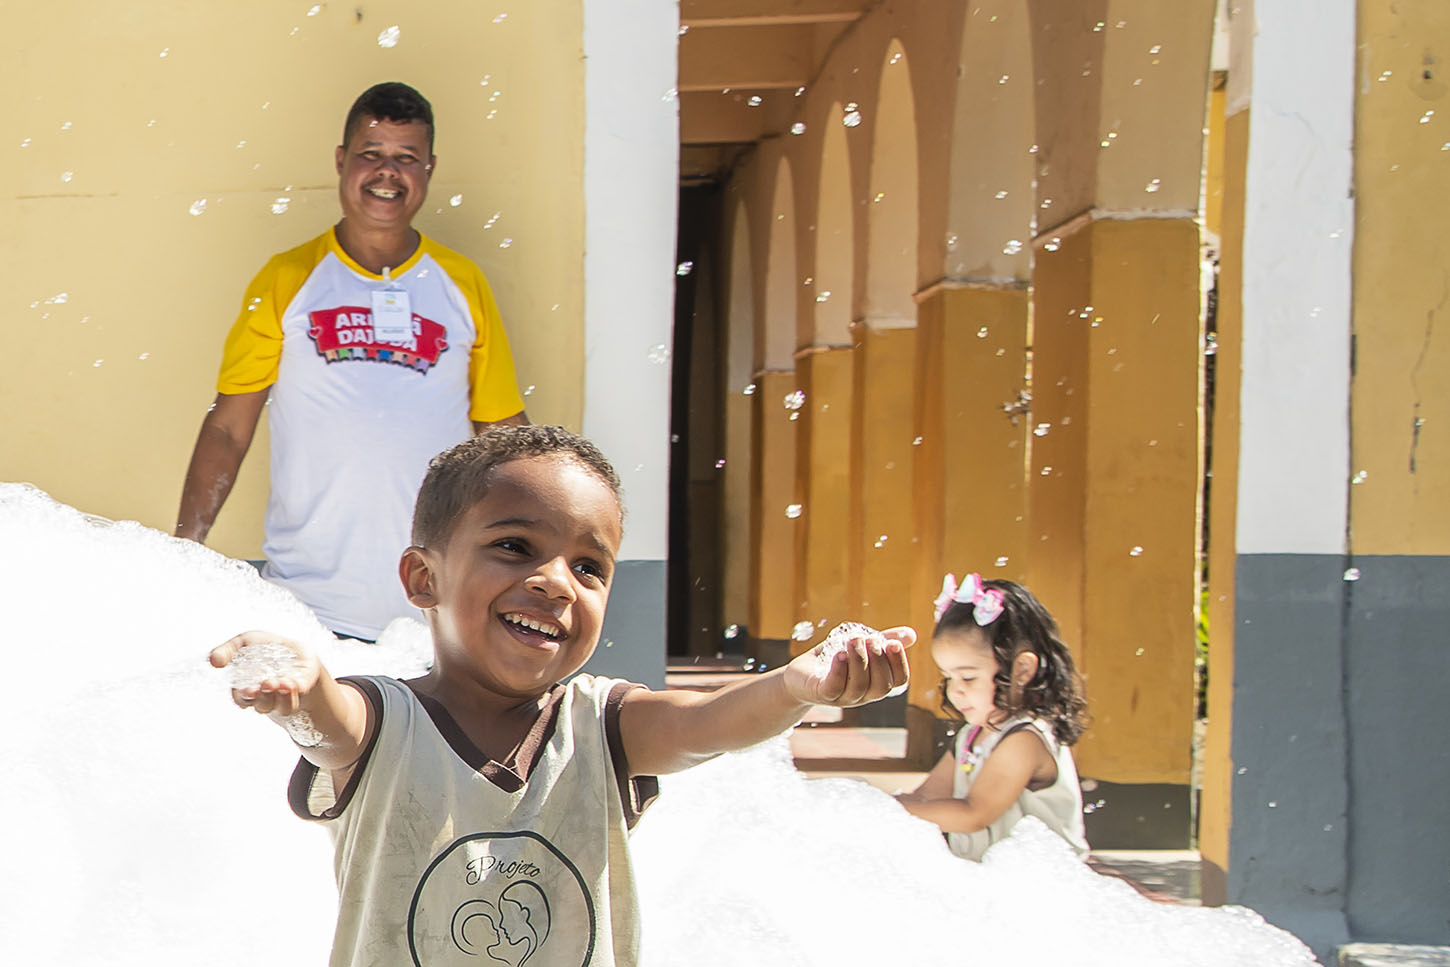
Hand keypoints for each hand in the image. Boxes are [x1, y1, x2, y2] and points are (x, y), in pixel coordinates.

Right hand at [209, 630, 321, 717]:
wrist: (295, 648)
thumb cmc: (265, 647)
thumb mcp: (244, 642)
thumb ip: (227, 651)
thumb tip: (213, 660)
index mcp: (247, 687)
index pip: (242, 699)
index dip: (244, 697)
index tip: (249, 690)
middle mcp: (265, 697)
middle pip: (262, 705)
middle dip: (264, 697)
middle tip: (267, 684)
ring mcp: (284, 697)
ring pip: (281, 707)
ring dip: (282, 697)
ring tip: (283, 682)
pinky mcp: (301, 691)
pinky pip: (299, 699)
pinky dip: (296, 693)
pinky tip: (294, 683)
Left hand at [782, 625, 914, 706]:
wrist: (800, 674)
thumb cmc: (832, 660)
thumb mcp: (858, 647)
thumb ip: (882, 640)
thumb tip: (911, 634)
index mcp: (876, 683)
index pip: (899, 681)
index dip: (900, 664)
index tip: (894, 644)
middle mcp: (863, 695)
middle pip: (881, 686)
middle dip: (878, 660)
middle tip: (869, 639)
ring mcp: (843, 697)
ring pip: (859, 686)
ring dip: (859, 660)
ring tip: (853, 640)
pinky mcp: (822, 694)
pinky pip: (835, 687)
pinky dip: (839, 670)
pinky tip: (839, 654)